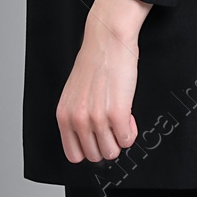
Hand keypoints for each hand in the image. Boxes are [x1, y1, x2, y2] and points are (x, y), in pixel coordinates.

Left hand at [56, 0, 152, 162]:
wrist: (108, 40)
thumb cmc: (94, 63)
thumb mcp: (75, 94)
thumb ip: (77, 118)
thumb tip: (91, 140)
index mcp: (64, 116)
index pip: (74, 155)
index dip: (90, 148)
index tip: (99, 138)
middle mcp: (78, 120)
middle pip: (96, 156)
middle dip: (108, 143)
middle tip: (113, 125)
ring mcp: (96, 118)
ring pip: (112, 152)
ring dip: (121, 138)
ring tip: (121, 118)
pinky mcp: (117, 113)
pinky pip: (128, 139)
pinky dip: (131, 131)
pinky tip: (129, 114)